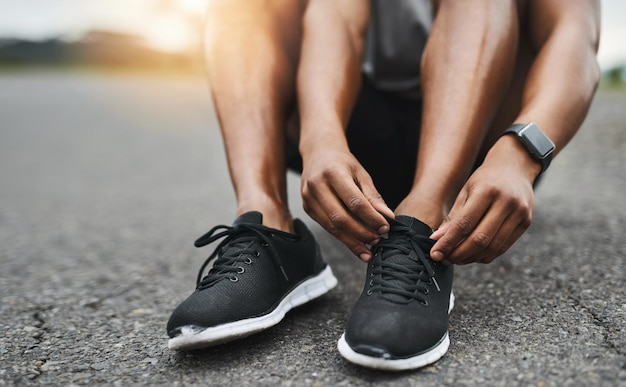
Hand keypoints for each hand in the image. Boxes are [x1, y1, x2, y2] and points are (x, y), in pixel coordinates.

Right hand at [301, 146, 393, 260]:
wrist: (318, 153)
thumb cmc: (342, 162)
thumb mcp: (361, 173)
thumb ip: (373, 196)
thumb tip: (388, 217)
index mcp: (333, 173)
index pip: (354, 202)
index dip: (371, 218)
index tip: (385, 227)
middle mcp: (316, 186)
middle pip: (341, 219)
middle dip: (361, 233)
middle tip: (378, 240)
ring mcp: (308, 199)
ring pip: (332, 227)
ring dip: (352, 241)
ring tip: (368, 249)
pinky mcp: (307, 208)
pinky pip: (326, 227)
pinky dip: (342, 237)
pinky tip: (355, 243)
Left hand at [429, 153, 536, 264]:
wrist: (515, 167)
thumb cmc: (486, 179)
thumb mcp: (466, 191)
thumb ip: (453, 216)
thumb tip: (437, 239)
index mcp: (487, 190)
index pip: (464, 224)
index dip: (448, 242)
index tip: (435, 253)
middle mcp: (506, 202)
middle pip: (480, 239)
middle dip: (459, 254)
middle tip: (445, 259)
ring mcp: (519, 213)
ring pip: (493, 247)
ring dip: (472, 258)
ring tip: (457, 259)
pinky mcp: (526, 222)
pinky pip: (504, 247)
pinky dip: (486, 255)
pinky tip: (473, 256)